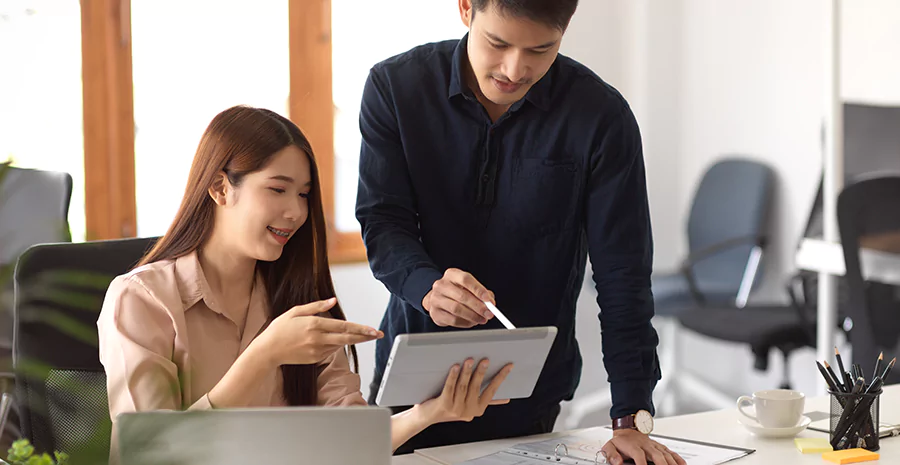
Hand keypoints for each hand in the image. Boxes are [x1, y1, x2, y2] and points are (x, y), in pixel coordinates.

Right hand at [253, 298, 382, 366]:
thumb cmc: (280, 328)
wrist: (268, 351)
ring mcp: (317, 351)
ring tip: (352, 333)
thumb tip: (333, 301)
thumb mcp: (296, 311)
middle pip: (347, 338)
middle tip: (379, 335)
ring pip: (339, 345)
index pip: (344, 327)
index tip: (374, 330)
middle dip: (365, 336)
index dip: (361, 329)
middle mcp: (318, 339)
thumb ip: (316, 306)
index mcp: (314, 325)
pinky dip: (333, 345)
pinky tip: (326, 340)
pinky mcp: (315, 359)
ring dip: (348, 339)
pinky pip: (330, 351)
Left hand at [416, 358, 512, 424]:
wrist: (426, 417)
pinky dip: (453, 376)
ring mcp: (456, 409)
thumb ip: (484, 400)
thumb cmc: (448, 407)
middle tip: (485, 360)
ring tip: (470, 360)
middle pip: (477, 387)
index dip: (500, 378)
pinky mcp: (444, 405)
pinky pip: (450, 387)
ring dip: (467, 372)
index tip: (508, 367)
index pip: (492, 391)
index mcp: (478, 409)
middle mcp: (468, 411)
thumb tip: (504, 398)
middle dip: (481, 372)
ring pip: (463, 386)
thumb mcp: (469, 406)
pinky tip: (456, 367)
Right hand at [422, 268, 495, 327]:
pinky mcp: (434, 313)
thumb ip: (482, 294)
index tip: (489, 300)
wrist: (437, 299)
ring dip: (473, 316)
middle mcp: (441, 285)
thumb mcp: (469, 287)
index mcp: (451, 274)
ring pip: (457, 309)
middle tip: (489, 313)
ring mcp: (435, 299)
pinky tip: (471, 322)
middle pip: (462, 296)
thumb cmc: (457, 292)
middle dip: (478, 307)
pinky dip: (465, 323)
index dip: (479, 290)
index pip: (466, 279)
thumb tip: (490, 303)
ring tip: (482, 319)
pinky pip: (453, 320)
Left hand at [600, 429, 685, 464]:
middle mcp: (646, 446)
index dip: (642, 464)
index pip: (638, 455)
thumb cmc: (621, 442)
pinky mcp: (661, 448)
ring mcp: (655, 446)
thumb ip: (611, 455)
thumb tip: (617, 463)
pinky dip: (678, 459)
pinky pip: (672, 453)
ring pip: (666, 455)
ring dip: (671, 464)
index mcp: (633, 446)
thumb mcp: (609, 446)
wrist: (629, 430)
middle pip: (657, 456)